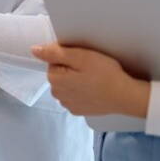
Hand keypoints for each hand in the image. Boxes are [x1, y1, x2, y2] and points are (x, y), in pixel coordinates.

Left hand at [30, 43, 150, 117]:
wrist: (124, 96)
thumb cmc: (105, 74)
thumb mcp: (80, 56)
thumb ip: (55, 52)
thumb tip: (35, 50)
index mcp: (55, 80)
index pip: (53, 61)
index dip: (68, 57)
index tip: (82, 59)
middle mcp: (58, 95)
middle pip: (59, 74)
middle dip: (71, 69)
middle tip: (89, 67)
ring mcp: (68, 104)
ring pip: (66, 85)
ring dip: (75, 80)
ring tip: (93, 78)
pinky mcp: (78, 110)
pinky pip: (74, 96)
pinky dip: (81, 91)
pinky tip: (94, 88)